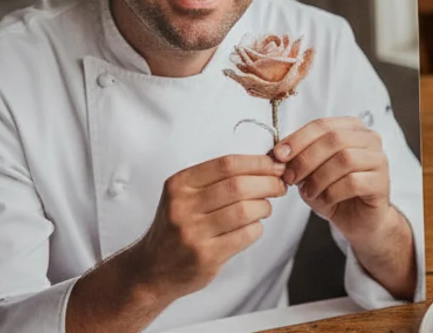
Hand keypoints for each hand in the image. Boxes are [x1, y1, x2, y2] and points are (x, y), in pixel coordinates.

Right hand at [133, 154, 287, 300]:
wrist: (152, 269)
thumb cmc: (177, 227)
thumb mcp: (184, 195)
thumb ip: (217, 179)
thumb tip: (266, 165)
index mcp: (179, 184)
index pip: (227, 164)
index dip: (257, 163)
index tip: (275, 166)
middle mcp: (183, 206)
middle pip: (239, 186)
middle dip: (268, 183)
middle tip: (279, 186)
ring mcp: (193, 232)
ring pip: (245, 210)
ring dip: (264, 207)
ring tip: (265, 208)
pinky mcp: (206, 256)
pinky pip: (246, 235)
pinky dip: (257, 228)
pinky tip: (253, 227)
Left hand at [274, 117, 392, 240]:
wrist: (358, 220)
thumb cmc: (335, 191)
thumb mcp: (311, 171)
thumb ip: (299, 158)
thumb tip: (279, 153)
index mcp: (351, 128)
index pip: (322, 125)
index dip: (298, 139)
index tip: (279, 155)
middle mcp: (369, 139)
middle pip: (334, 139)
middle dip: (306, 159)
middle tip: (291, 177)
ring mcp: (379, 160)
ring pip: (345, 159)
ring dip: (319, 177)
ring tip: (308, 192)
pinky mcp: (381, 183)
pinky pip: (354, 182)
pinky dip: (333, 192)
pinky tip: (325, 199)